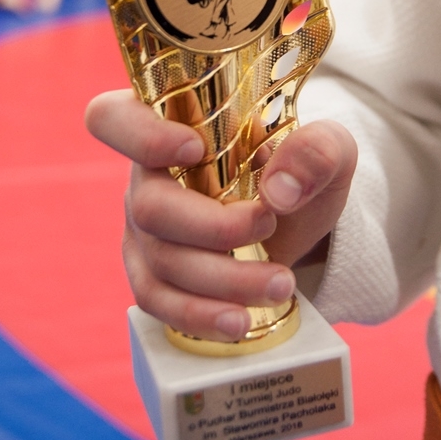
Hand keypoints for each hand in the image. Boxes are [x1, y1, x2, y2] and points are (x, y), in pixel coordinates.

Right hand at [85, 89, 356, 343]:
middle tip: (268, 226)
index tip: (195, 149)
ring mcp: (144, 229)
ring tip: (280, 284)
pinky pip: (158, 301)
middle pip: (149, 207)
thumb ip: (316, 151)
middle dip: (214, 228)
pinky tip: (240, 321)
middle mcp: (147, 175)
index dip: (140, 135)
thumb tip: (278, 192)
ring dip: (223, 280)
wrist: (302, 216)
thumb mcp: (327, 148)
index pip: (114, 118)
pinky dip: (200, 315)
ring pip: (161, 262)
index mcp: (172, 123)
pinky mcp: (154, 273)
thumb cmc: (300, 167)